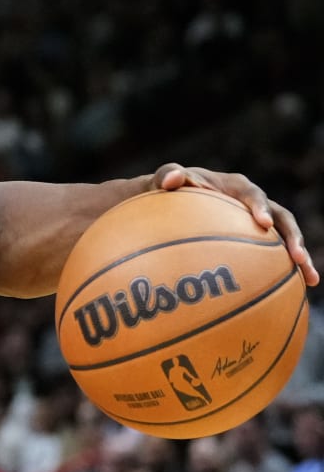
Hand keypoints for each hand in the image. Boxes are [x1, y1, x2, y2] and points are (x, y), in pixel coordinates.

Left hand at [155, 164, 317, 285]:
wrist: (169, 202)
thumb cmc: (167, 189)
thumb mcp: (163, 180)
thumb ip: (167, 175)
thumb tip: (172, 178)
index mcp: (236, 186)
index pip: (253, 195)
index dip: (261, 208)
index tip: (263, 224)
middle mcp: (253, 204)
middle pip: (282, 219)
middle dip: (293, 238)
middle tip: (298, 258)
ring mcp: (256, 224)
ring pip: (285, 241)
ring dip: (300, 259)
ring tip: (312, 280)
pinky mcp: (254, 242)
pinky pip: (271, 257)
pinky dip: (282, 274)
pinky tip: (294, 295)